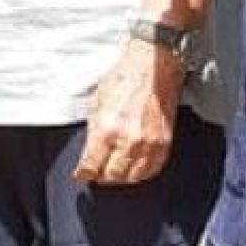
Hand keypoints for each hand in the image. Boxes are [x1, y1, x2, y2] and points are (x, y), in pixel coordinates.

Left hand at [74, 40, 182, 185]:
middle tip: (98, 170)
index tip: (82, 173)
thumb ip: (92, 133)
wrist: (152, 68)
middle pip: (111, 176)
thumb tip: (88, 155)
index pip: (91, 167)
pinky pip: (152, 170)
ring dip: (121, 177)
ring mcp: (148, 144)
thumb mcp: (96, 103)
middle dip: (101, 175)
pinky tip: (134, 167)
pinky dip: (141, 173)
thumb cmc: (124, 79)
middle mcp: (128, 140)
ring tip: (115, 169)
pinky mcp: (164, 143)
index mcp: (107, 129)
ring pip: (132, 177)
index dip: (84, 173)